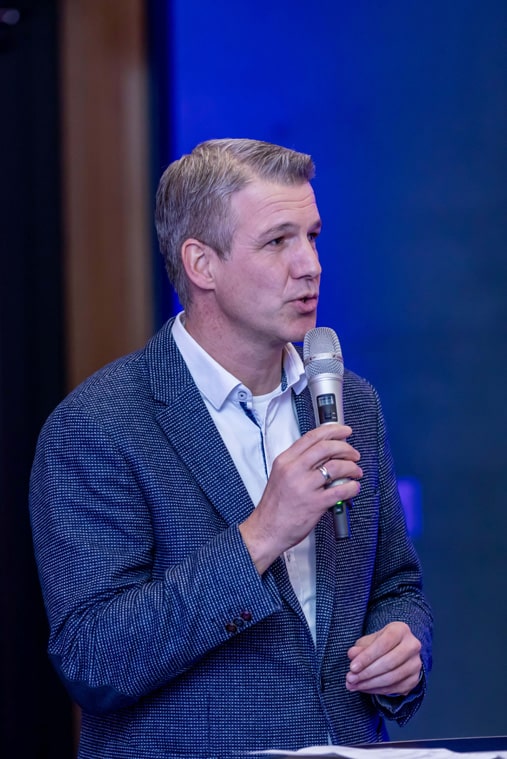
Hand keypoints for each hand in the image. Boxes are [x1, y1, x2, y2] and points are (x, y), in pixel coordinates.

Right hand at [239, 423, 361, 573]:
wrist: (266, 530)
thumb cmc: (275, 506)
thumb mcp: (280, 475)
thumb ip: (299, 462)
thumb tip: (324, 453)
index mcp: (285, 461)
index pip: (311, 437)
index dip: (332, 431)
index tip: (344, 431)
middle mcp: (294, 470)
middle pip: (326, 448)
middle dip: (346, 448)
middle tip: (353, 454)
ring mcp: (304, 487)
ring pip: (336, 467)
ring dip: (351, 467)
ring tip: (355, 472)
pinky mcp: (314, 503)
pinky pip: (340, 490)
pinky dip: (352, 487)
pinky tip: (353, 487)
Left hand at [346, 621, 421, 696]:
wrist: (396, 651)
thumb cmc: (380, 644)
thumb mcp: (368, 641)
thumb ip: (360, 648)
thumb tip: (352, 655)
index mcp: (400, 630)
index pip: (384, 644)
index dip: (367, 657)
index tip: (352, 667)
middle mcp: (412, 646)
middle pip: (389, 662)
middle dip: (367, 673)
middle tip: (350, 679)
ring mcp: (416, 664)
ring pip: (392, 678)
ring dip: (370, 684)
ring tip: (354, 685)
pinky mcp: (415, 679)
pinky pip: (395, 688)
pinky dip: (378, 690)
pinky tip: (365, 689)